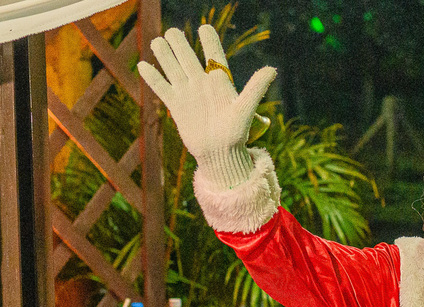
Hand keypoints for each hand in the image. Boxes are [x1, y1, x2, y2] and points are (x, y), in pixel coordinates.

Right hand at [138, 26, 275, 188]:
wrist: (220, 154)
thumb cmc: (236, 133)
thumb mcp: (246, 109)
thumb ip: (256, 88)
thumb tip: (272, 69)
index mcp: (220, 81)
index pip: (214, 55)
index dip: (209, 41)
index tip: (204, 27)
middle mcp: (202, 83)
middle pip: (188, 57)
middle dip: (180, 44)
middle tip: (174, 32)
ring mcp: (188, 92)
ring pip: (173, 68)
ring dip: (165, 55)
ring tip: (158, 41)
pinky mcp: (176, 105)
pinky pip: (162, 87)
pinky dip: (152, 78)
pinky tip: (143, 65)